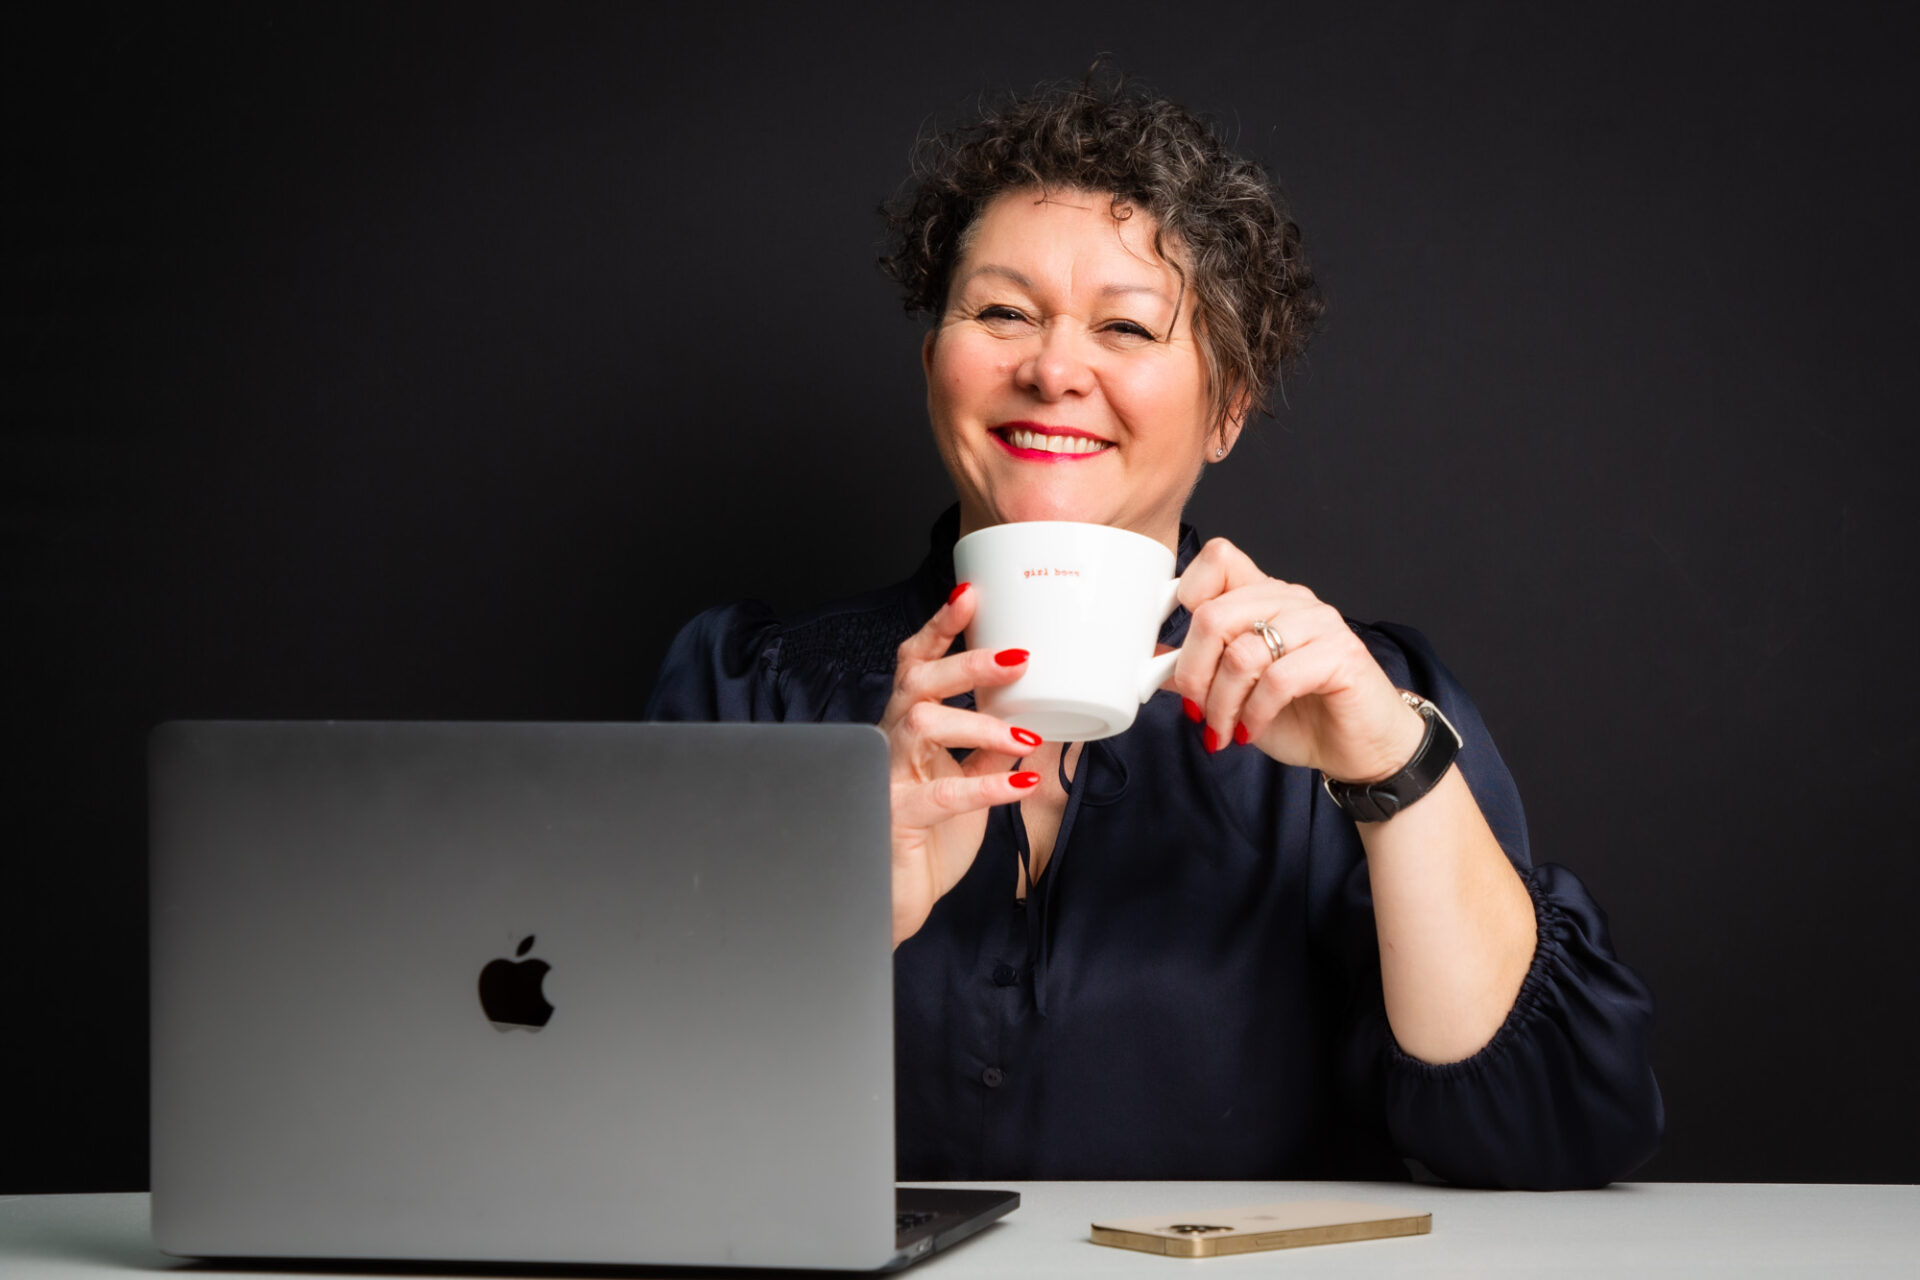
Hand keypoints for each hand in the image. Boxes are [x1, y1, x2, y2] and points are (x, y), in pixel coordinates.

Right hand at [883, 582, 1045, 945]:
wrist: (893, 898)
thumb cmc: (926, 837)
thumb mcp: (969, 780)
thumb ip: (993, 745)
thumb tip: (1035, 713)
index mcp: (908, 726)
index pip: (918, 663)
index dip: (940, 627)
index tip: (970, 594)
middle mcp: (891, 742)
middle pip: (918, 682)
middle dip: (966, 663)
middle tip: (1018, 657)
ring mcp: (888, 778)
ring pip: (923, 726)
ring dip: (978, 722)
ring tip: (1023, 731)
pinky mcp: (898, 817)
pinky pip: (940, 795)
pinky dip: (985, 785)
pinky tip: (1020, 782)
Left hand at [1169, 538, 1424, 782]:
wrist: (1358, 748)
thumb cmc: (1299, 716)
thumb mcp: (1233, 693)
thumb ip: (1197, 670)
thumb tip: (1149, 663)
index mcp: (1264, 596)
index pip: (1219, 558)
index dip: (1185, 595)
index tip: (1175, 646)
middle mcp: (1291, 600)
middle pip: (1214, 614)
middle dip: (1192, 673)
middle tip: (1195, 709)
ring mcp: (1319, 623)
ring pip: (1241, 653)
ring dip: (1222, 704)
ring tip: (1224, 730)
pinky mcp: (1341, 655)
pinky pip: (1277, 679)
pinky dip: (1254, 713)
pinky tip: (1250, 731)